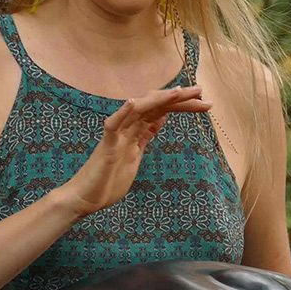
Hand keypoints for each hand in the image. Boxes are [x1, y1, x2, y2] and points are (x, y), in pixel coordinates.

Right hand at [57, 85, 210, 217]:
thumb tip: (158, 119)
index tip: (204, 102)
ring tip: (179, 92)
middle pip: (155, 108)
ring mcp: (116, 138)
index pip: (162, 113)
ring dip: (158, 100)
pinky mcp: (106, 148)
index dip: (182, 106)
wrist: (86, 198)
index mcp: (136, 134)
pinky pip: (112, 126)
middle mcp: (127, 130)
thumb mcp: (135, 156)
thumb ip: (145, 137)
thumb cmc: (109, 181)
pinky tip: (132, 102)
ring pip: (138, 112)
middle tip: (201, 91)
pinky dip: (121, 114)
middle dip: (178, 99)